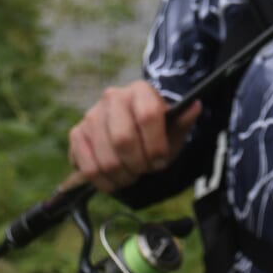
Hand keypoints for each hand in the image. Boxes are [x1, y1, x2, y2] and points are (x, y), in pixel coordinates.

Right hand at [68, 80, 201, 192]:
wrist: (133, 132)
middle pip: (123, 140)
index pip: (148, 116)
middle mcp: (113, 97)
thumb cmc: (157, 132)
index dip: (156, 145)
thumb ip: (183, 121)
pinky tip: (116, 179)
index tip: (160, 161)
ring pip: (106, 159)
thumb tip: (195, 106)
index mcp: (140, 90)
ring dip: (123, 176)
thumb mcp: (174, 128)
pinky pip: (88, 168)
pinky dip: (105, 182)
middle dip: (138, 164)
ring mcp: (92, 115)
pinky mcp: (77, 134)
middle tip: (145, 170)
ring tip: (132, 175)